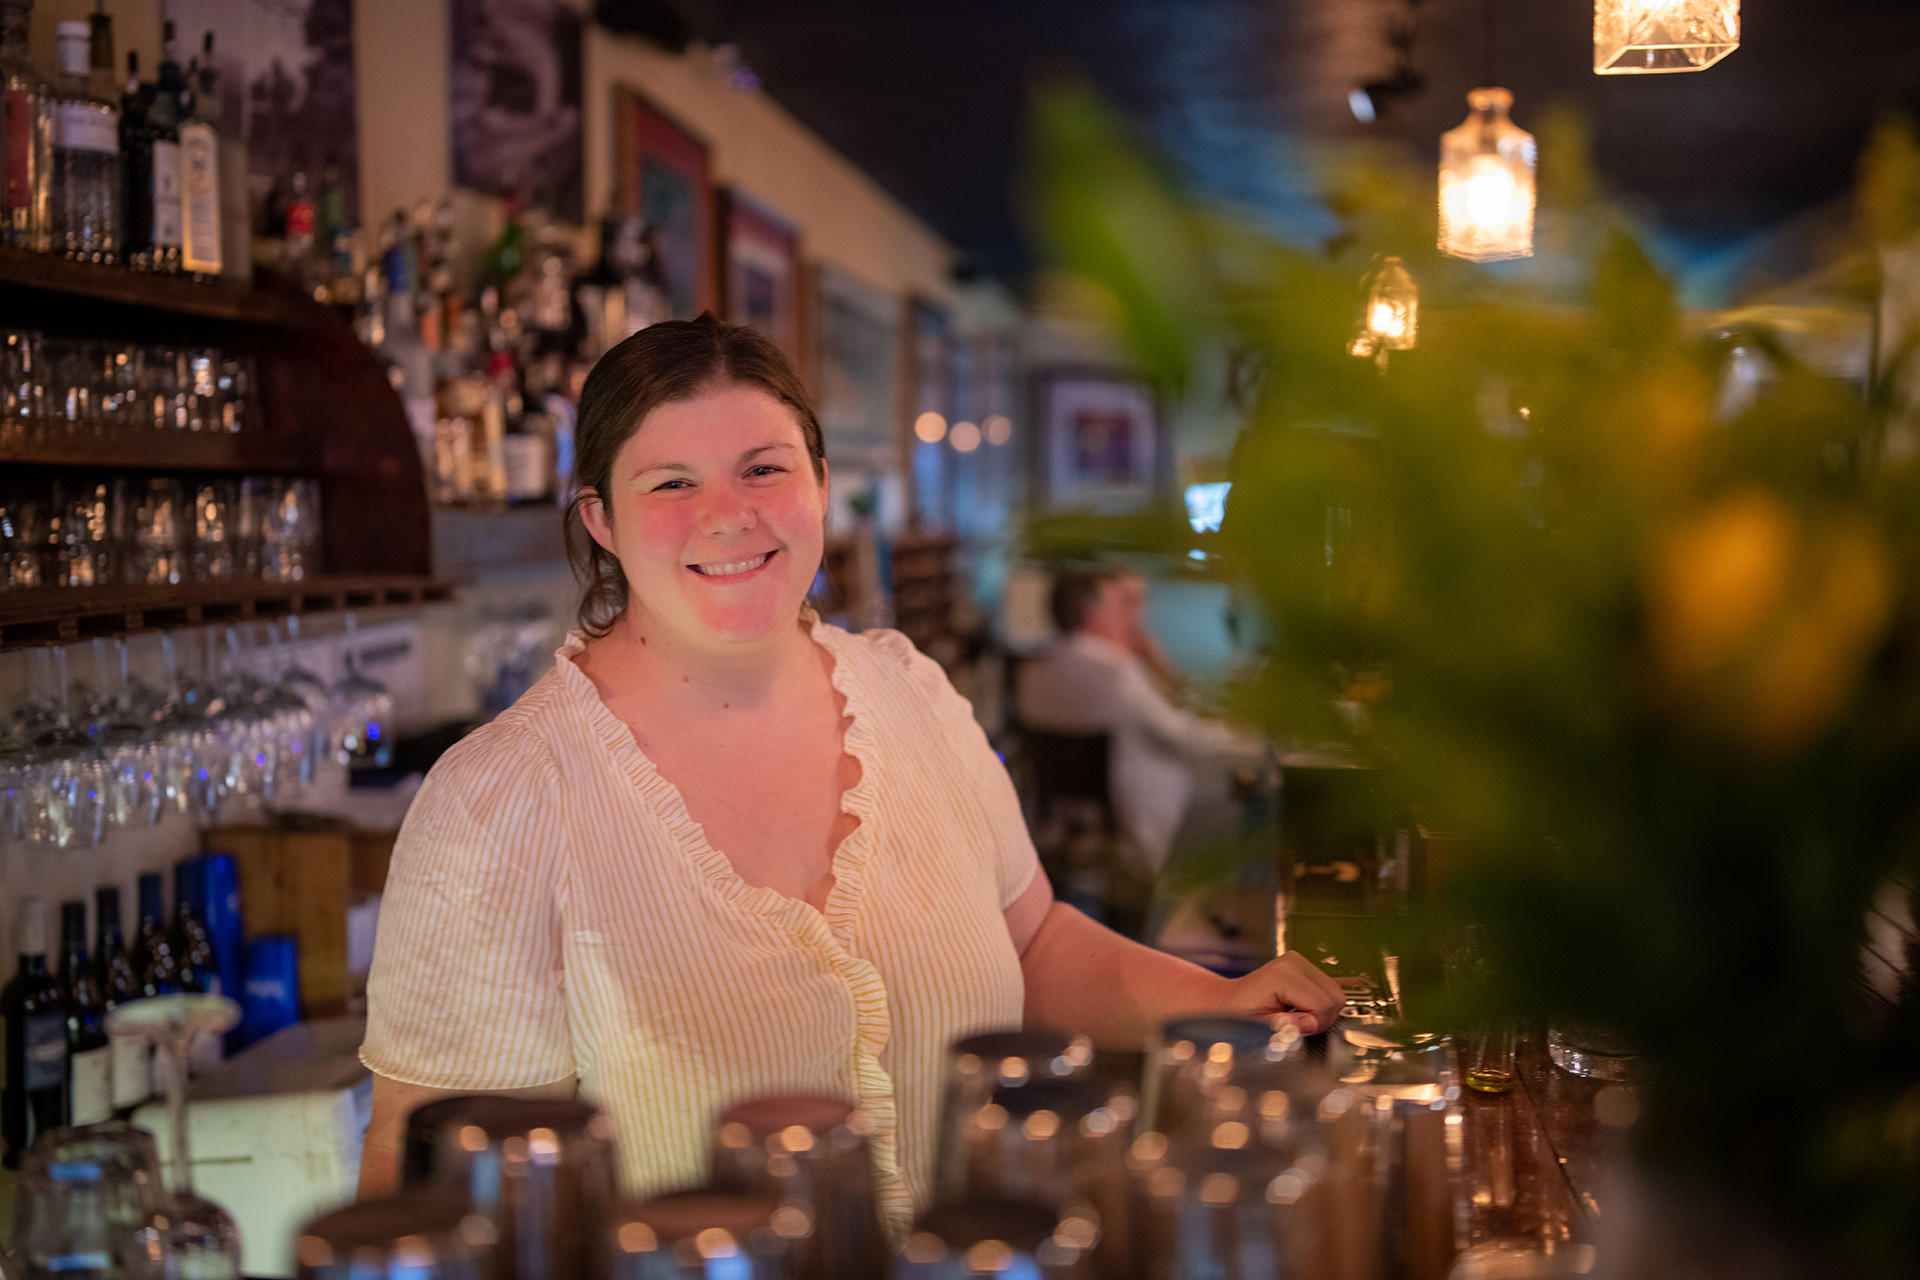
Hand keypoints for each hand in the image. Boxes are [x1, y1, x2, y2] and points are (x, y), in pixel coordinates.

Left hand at [1217, 951, 1345, 1034]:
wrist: (1228, 1001)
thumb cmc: (1238, 1014)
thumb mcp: (1259, 1027)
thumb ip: (1286, 1027)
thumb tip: (1309, 1024)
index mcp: (1281, 975)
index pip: (1322, 1004)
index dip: (1312, 1024)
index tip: (1295, 1029)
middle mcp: (1293, 962)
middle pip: (1334, 998)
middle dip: (1320, 1018)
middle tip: (1297, 1025)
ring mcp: (1300, 962)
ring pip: (1336, 995)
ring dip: (1321, 1012)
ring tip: (1297, 1017)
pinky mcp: (1305, 966)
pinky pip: (1329, 990)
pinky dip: (1320, 1004)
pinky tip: (1300, 1008)